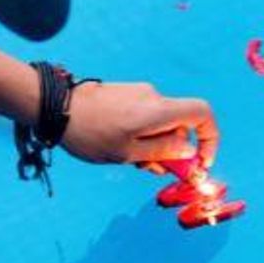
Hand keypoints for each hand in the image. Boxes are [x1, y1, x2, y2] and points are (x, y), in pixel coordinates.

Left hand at [61, 82, 219, 174]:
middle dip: (173, 149)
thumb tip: (188, 150)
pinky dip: (140, 135)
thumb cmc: (90, 133)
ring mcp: (137, 93)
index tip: (199, 162)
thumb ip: (162, 152)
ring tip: (128, 159)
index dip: (210, 139)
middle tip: (151, 169)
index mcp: (158, 110)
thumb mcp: (128, 152)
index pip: (203, 113)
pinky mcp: (124, 94)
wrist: (54, 106)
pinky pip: (144, 116)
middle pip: (180, 124)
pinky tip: (119, 147)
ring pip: (160, 123)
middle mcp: (153, 96)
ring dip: (153, 145)